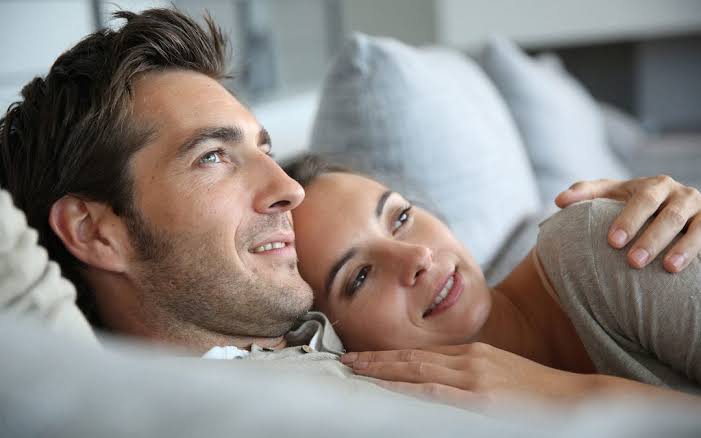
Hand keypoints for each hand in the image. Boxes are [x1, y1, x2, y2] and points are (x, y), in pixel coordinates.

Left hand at [341, 343, 588, 412]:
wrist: (575, 397)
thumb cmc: (539, 391)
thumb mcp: (501, 373)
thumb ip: (471, 374)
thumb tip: (440, 382)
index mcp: (472, 353)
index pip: (421, 353)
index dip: (390, 355)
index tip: (365, 357)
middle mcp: (468, 360)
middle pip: (411, 357)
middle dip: (376, 359)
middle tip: (346, 360)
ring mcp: (473, 376)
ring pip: (416, 370)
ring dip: (381, 369)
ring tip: (354, 370)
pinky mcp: (480, 397)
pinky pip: (433, 391)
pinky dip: (404, 386)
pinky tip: (384, 387)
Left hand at [555, 175, 700, 271]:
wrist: (671, 210)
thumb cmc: (633, 205)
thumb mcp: (613, 194)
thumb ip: (587, 193)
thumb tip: (559, 201)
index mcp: (655, 186)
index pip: (642, 200)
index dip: (629, 219)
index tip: (613, 241)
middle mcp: (682, 195)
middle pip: (670, 215)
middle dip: (652, 238)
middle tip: (633, 261)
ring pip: (699, 227)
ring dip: (684, 248)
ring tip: (668, 268)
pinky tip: (693, 270)